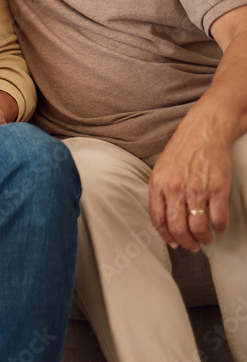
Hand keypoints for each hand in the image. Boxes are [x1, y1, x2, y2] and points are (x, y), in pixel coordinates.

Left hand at [149, 120, 231, 251]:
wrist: (203, 131)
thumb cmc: (182, 150)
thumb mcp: (161, 170)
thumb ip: (160, 192)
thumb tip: (164, 218)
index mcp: (158, 184)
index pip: (158, 219)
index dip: (166, 236)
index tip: (173, 243)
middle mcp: (175, 188)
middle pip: (177, 227)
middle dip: (185, 242)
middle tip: (191, 246)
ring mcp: (197, 189)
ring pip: (198, 226)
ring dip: (202, 238)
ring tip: (205, 240)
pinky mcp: (217, 188)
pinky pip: (218, 217)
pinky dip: (219, 227)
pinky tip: (219, 227)